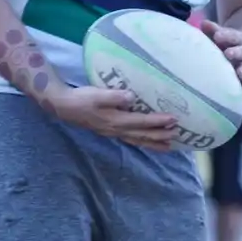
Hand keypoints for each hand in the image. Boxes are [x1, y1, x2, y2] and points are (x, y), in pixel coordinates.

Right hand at [49, 86, 178, 150]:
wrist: (63, 106)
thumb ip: (114, 96)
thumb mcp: (96, 94)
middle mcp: (116, 130)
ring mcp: (113, 132)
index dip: (158, 121)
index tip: (174, 119)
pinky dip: (143, 142)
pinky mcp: (110, 131)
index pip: (141, 122)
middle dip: (161, 135)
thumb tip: (132, 97)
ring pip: (138, 140)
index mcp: (115, 120)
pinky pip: (131, 139)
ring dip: (154, 143)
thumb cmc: (81, 99)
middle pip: (142, 135)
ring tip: (170, 146)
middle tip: (178, 133)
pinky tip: (149, 142)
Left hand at [201, 19, 241, 97]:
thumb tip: (203, 23)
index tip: (217, 35)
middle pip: (241, 51)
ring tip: (240, 73)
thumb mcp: (223, 33)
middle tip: (228, 53)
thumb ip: (213, 30)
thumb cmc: (228, 41)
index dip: (225, 35)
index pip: (232, 36)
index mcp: (237, 40)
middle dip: (235, 53)